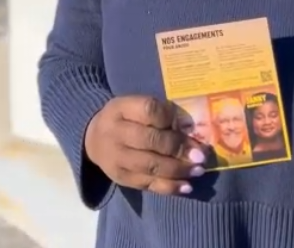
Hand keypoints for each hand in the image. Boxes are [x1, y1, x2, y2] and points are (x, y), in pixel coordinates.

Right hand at [84, 96, 207, 195]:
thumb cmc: (123, 118)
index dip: (170, 117)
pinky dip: (169, 187)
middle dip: (179, 148)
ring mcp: (117, 158)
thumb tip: (190, 126)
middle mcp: (116, 133)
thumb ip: (158, 112)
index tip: (189, 124)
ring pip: (151, 166)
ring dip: (178, 169)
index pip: (149, 110)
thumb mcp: (133, 105)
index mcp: (121, 108)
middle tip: (201, 155)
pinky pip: (148, 184)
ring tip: (198, 170)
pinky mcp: (122, 178)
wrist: (93, 138)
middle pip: (151, 140)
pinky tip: (186, 186)